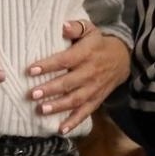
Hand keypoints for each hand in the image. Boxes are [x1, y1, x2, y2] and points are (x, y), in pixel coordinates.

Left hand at [28, 19, 129, 134]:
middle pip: (69, 83)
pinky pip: (86, 112)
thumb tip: (63, 26)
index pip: (65, 60)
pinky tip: (60, 129)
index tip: (31, 70)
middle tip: (32, 94)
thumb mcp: (90, 29)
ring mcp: (94, 88)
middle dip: (50, 89)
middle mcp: (90, 72)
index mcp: (86, 54)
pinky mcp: (97, 99)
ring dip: (58, 106)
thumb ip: (75, 27)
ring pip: (76, 100)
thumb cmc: (97, 43)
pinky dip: (74, 122)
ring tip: (41, 110)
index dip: (48, 65)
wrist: (123, 59)